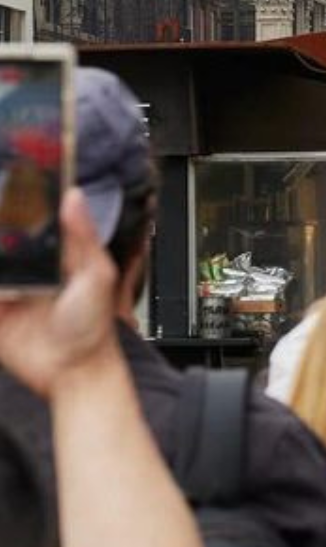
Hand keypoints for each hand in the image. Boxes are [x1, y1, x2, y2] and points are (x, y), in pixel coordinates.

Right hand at [0, 190, 121, 395]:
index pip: (28, 219)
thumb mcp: (96, 275)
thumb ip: (83, 236)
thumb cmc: (93, 326)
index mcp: (53, 254)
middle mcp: (27, 267)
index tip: (6, 176)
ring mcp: (6, 287)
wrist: (73, 371)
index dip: (16, 200)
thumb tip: (73, 196)